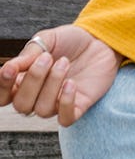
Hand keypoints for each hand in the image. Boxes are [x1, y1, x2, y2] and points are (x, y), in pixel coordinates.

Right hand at [0, 26, 122, 125]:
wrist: (100, 40)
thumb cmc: (71, 41)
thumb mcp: (48, 39)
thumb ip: (29, 53)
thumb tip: (9, 68)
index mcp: (24, 80)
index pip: (4, 96)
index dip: (3, 87)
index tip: (10, 69)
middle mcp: (38, 96)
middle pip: (22, 106)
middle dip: (33, 81)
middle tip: (48, 58)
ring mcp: (57, 104)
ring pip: (43, 110)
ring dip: (52, 84)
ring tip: (64, 63)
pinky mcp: (77, 107)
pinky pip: (65, 119)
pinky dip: (66, 102)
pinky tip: (71, 83)